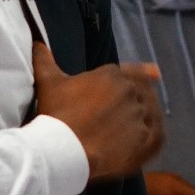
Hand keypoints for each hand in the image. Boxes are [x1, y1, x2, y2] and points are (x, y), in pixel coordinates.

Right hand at [31, 42, 163, 182]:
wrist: (61, 150)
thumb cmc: (55, 114)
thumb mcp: (48, 82)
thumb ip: (44, 59)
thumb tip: (37, 43)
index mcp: (112, 75)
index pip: (133, 72)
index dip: (144, 72)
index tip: (155, 73)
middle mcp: (131, 92)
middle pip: (141, 94)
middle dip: (136, 101)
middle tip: (127, 116)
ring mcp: (140, 116)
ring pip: (150, 114)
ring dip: (145, 119)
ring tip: (134, 130)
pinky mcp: (145, 140)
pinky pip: (158, 136)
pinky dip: (154, 136)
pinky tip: (146, 141)